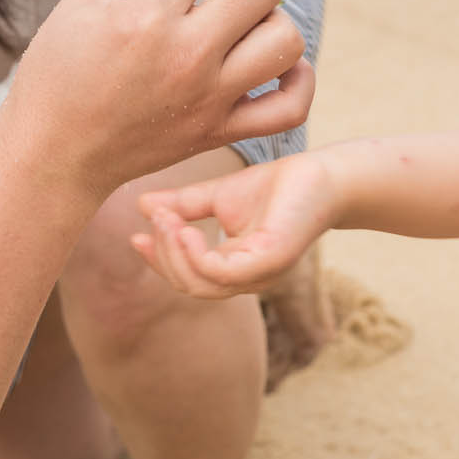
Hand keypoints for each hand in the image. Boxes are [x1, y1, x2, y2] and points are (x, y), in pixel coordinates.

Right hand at [1, 0, 312, 197]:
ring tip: (234, 20)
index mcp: (145, 18)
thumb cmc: (59, 73)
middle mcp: (187, 58)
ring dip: (267, 16)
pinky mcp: (221, 131)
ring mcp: (211, 99)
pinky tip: (269, 61)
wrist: (54, 154)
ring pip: (285, 38)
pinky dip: (296, 80)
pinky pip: (291, 106)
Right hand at [131, 153, 340, 299]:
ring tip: (166, 220)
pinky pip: (222, 273)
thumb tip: (142, 205)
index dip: (159, 260)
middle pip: (190, 285)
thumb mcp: (218, 195)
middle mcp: (247, 279)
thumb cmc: (277, 185)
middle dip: (164, 256)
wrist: (323, 173)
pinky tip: (184, 229)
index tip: (135, 236)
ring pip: (201, 284)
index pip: (188, 276)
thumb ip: (183, 205)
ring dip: (174, 253)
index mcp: (235, 268)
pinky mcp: (271, 261)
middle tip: (154, 220)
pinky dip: (195, 255)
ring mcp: (260, 274)